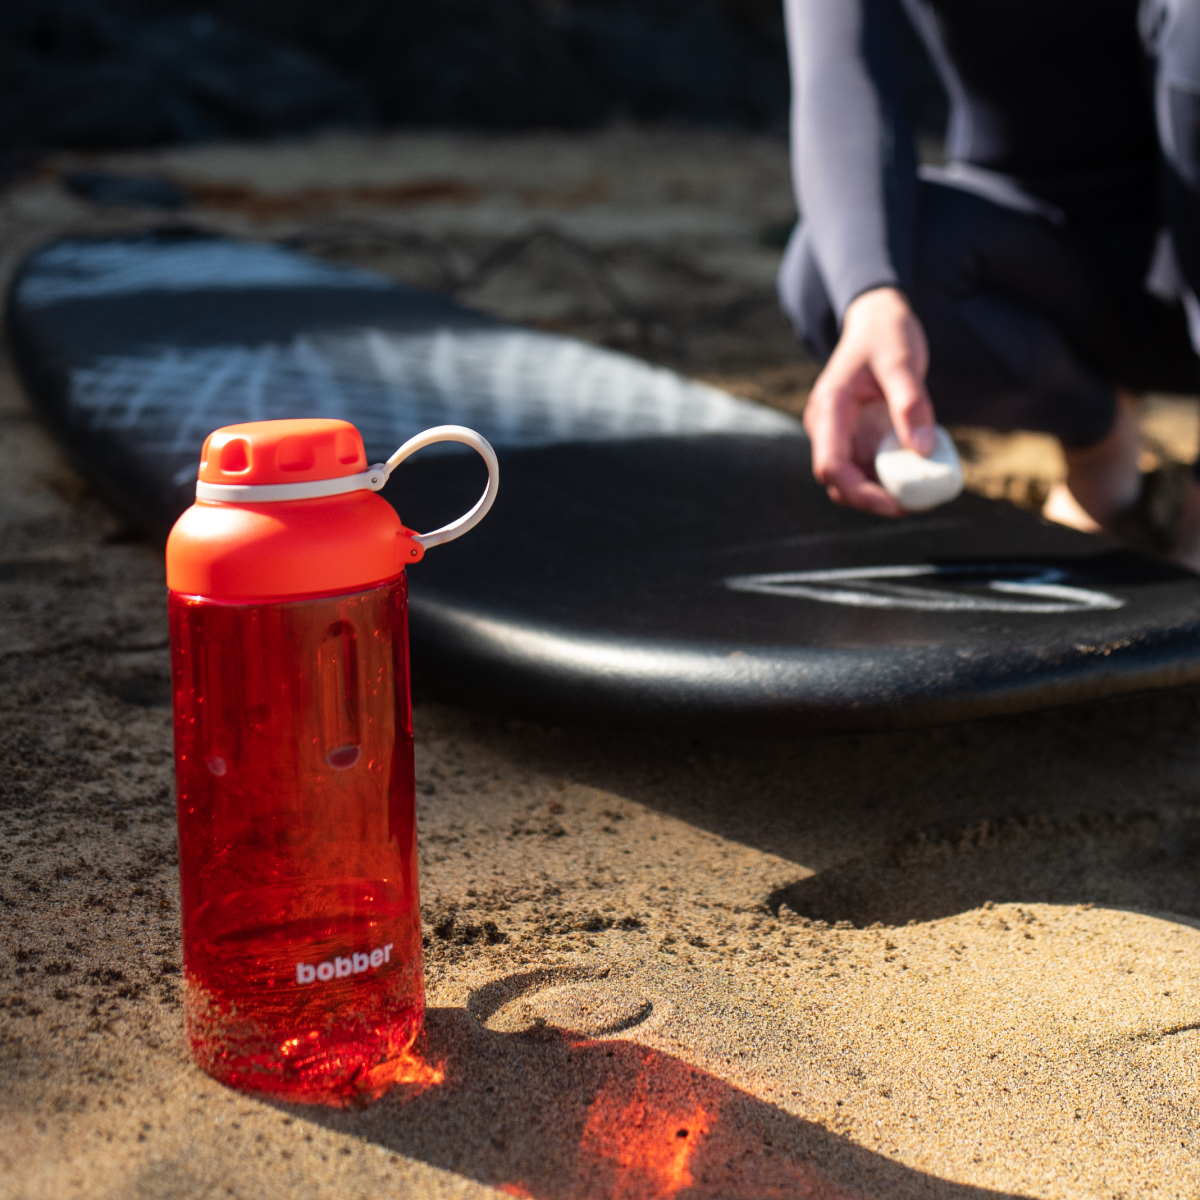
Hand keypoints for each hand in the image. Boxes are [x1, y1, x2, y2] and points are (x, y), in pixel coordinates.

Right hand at [803, 287, 936, 515]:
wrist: (876, 319)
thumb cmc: (885, 335)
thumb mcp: (902, 362)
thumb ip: (910, 404)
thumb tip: (922, 451)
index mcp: (829, 409)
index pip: (831, 466)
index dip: (859, 492)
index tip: (894, 503)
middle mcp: (827, 427)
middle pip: (838, 483)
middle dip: (872, 500)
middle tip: (915, 504)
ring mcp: (839, 434)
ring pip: (851, 481)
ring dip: (881, 494)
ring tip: (921, 494)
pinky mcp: (855, 437)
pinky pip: (867, 468)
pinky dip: (889, 479)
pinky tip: (918, 475)